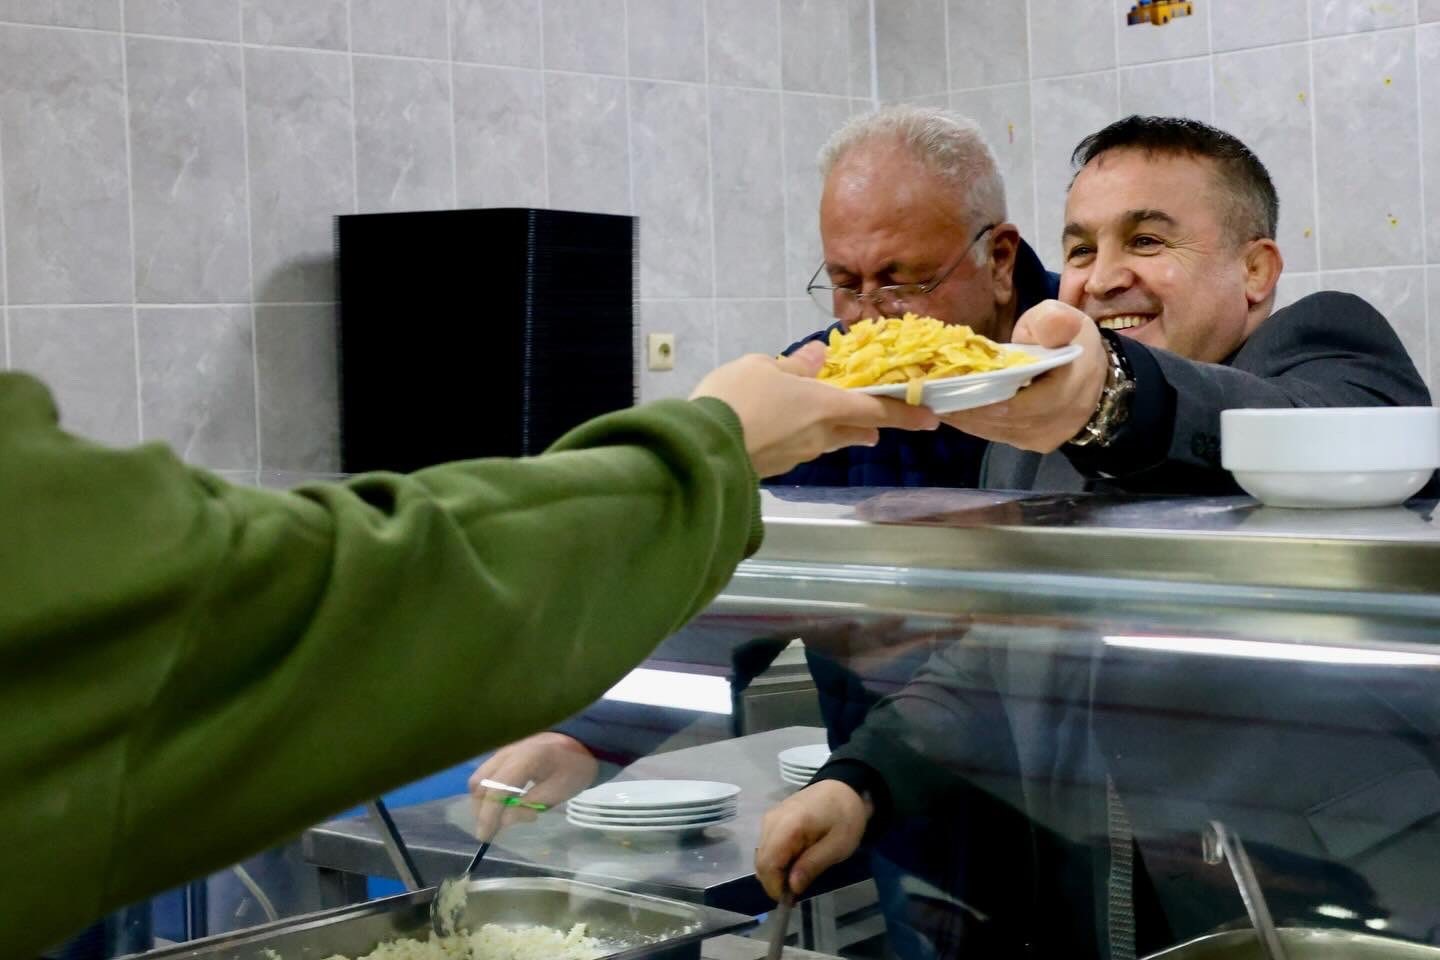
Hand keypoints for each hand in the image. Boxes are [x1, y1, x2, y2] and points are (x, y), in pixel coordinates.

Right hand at [468, 732, 597, 840]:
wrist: (582, 743)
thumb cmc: (573, 769)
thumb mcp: (556, 792)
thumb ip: (527, 806)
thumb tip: (501, 821)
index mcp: (525, 758)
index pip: (496, 789)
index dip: (488, 815)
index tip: (486, 837)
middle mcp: (508, 751)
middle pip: (480, 784)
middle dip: (483, 810)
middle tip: (497, 828)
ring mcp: (504, 751)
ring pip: (480, 779)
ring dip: (484, 801)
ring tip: (505, 815)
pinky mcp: (504, 754)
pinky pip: (488, 775)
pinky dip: (490, 792)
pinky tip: (506, 803)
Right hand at [691, 343, 939, 477]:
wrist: (703, 448)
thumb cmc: (736, 398)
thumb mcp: (763, 366)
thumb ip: (794, 365)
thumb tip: (816, 357)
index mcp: (825, 405)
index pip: (877, 411)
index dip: (907, 414)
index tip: (932, 419)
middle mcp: (820, 435)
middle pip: (854, 431)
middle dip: (867, 428)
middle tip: (874, 428)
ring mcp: (798, 455)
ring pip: (825, 441)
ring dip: (832, 432)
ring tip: (826, 422)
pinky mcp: (776, 468)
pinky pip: (798, 448)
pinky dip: (798, 437)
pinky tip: (781, 428)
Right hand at [754, 781, 871, 900]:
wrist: (844, 787)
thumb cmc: (845, 816)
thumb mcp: (838, 845)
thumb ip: (813, 865)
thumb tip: (792, 887)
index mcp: (788, 825)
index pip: (768, 864)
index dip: (775, 886)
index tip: (792, 899)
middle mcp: (772, 820)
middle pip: (761, 861)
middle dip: (774, 881)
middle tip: (796, 891)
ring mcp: (769, 818)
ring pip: (761, 855)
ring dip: (775, 871)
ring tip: (797, 876)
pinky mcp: (772, 818)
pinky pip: (766, 846)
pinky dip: (776, 859)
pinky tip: (794, 862)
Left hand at [938, 300, 1106, 453]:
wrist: (1092, 373)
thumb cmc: (1069, 342)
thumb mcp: (1063, 320)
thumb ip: (1053, 321)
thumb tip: (1051, 325)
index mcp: (1070, 387)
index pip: (1021, 405)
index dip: (982, 400)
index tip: (948, 388)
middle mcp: (1060, 421)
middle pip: (1003, 421)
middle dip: (966, 409)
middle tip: (931, 396)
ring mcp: (1047, 437)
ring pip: (998, 432)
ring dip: (965, 419)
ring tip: (935, 403)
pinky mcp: (1036, 444)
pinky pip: (1000, 436)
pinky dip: (975, 424)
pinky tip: (953, 411)